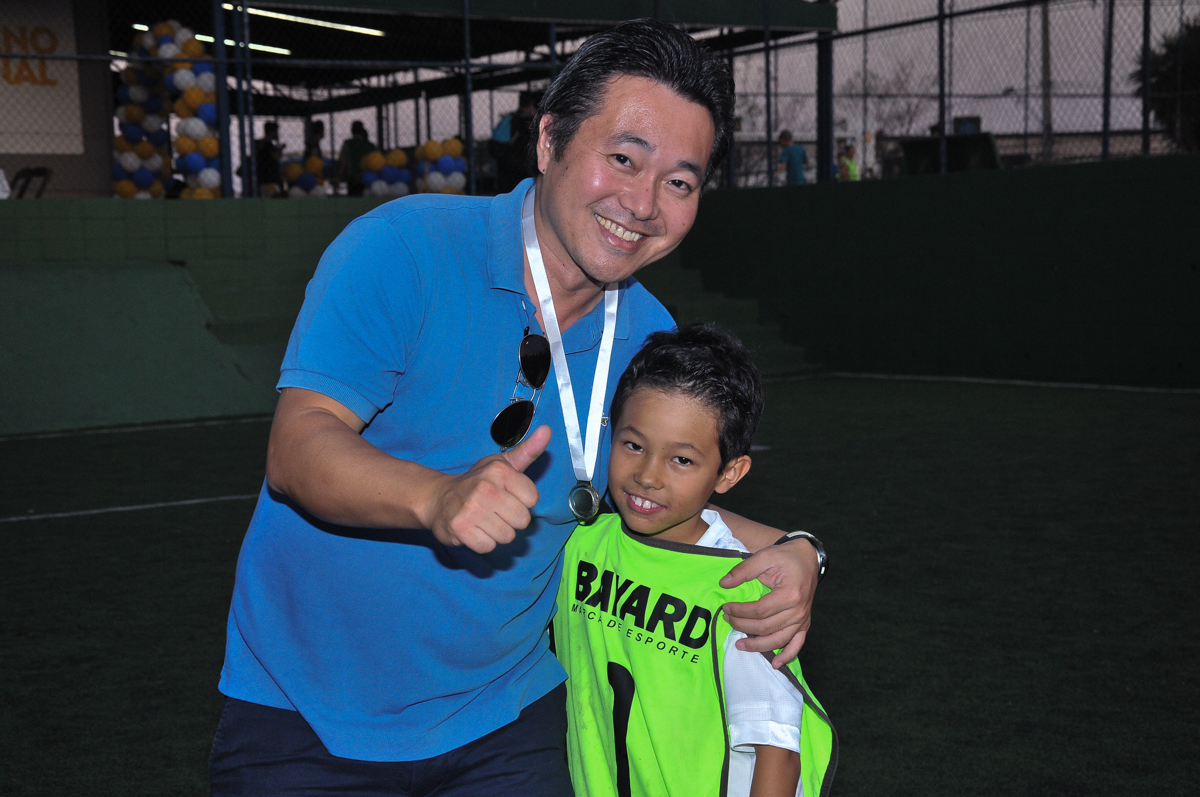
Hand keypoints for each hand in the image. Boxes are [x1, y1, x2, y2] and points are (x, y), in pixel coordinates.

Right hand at [424, 426, 550, 553]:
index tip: (507, 496)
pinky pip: (488, 547)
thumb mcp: (502, 464)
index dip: (522, 502)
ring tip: (484, 520)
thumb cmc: (477, 482)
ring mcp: (471, 508)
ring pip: (507, 536)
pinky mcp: (460, 528)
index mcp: (499, 471)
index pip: (533, 500)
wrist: (438, 499)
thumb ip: (528, 450)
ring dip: (497, 533)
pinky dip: (482, 543)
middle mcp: (485, 488)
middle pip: (522, 520)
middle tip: (495, 511)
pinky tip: (474, 530)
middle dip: (511, 520)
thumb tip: (548, 431)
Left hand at [720, 538, 819, 667]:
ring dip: (758, 646)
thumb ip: (744, 570)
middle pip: (766, 627)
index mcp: (790, 594)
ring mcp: (803, 619)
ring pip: (778, 640)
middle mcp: (798, 610)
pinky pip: (797, 644)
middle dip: (743, 626)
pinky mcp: (804, 624)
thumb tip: (724, 584)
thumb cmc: (785, 558)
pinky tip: (776, 664)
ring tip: (740, 645)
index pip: (760, 611)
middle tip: (728, 620)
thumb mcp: (764, 557)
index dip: (740, 612)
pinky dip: (788, 656)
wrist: (807, 558)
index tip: (726, 607)